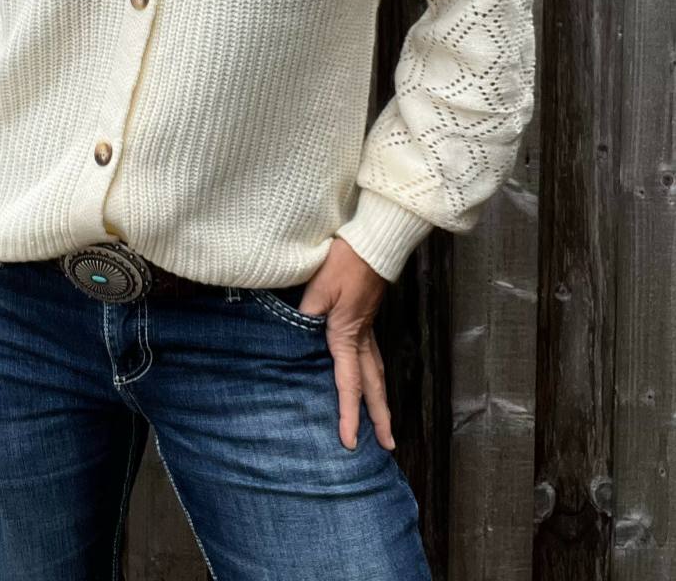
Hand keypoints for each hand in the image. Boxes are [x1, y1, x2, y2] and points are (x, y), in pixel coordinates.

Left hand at [297, 238, 392, 451]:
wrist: (373, 242)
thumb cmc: (345, 262)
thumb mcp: (320, 288)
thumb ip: (307, 315)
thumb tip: (298, 337)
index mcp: (348, 336)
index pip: (348, 385)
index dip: (348, 415)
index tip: (348, 443)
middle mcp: (363, 338)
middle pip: (373, 386)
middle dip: (380, 418)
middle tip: (389, 446)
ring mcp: (369, 329)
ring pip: (378, 373)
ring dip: (381, 400)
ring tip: (385, 422)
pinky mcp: (369, 318)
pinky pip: (375, 357)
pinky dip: (376, 376)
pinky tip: (372, 379)